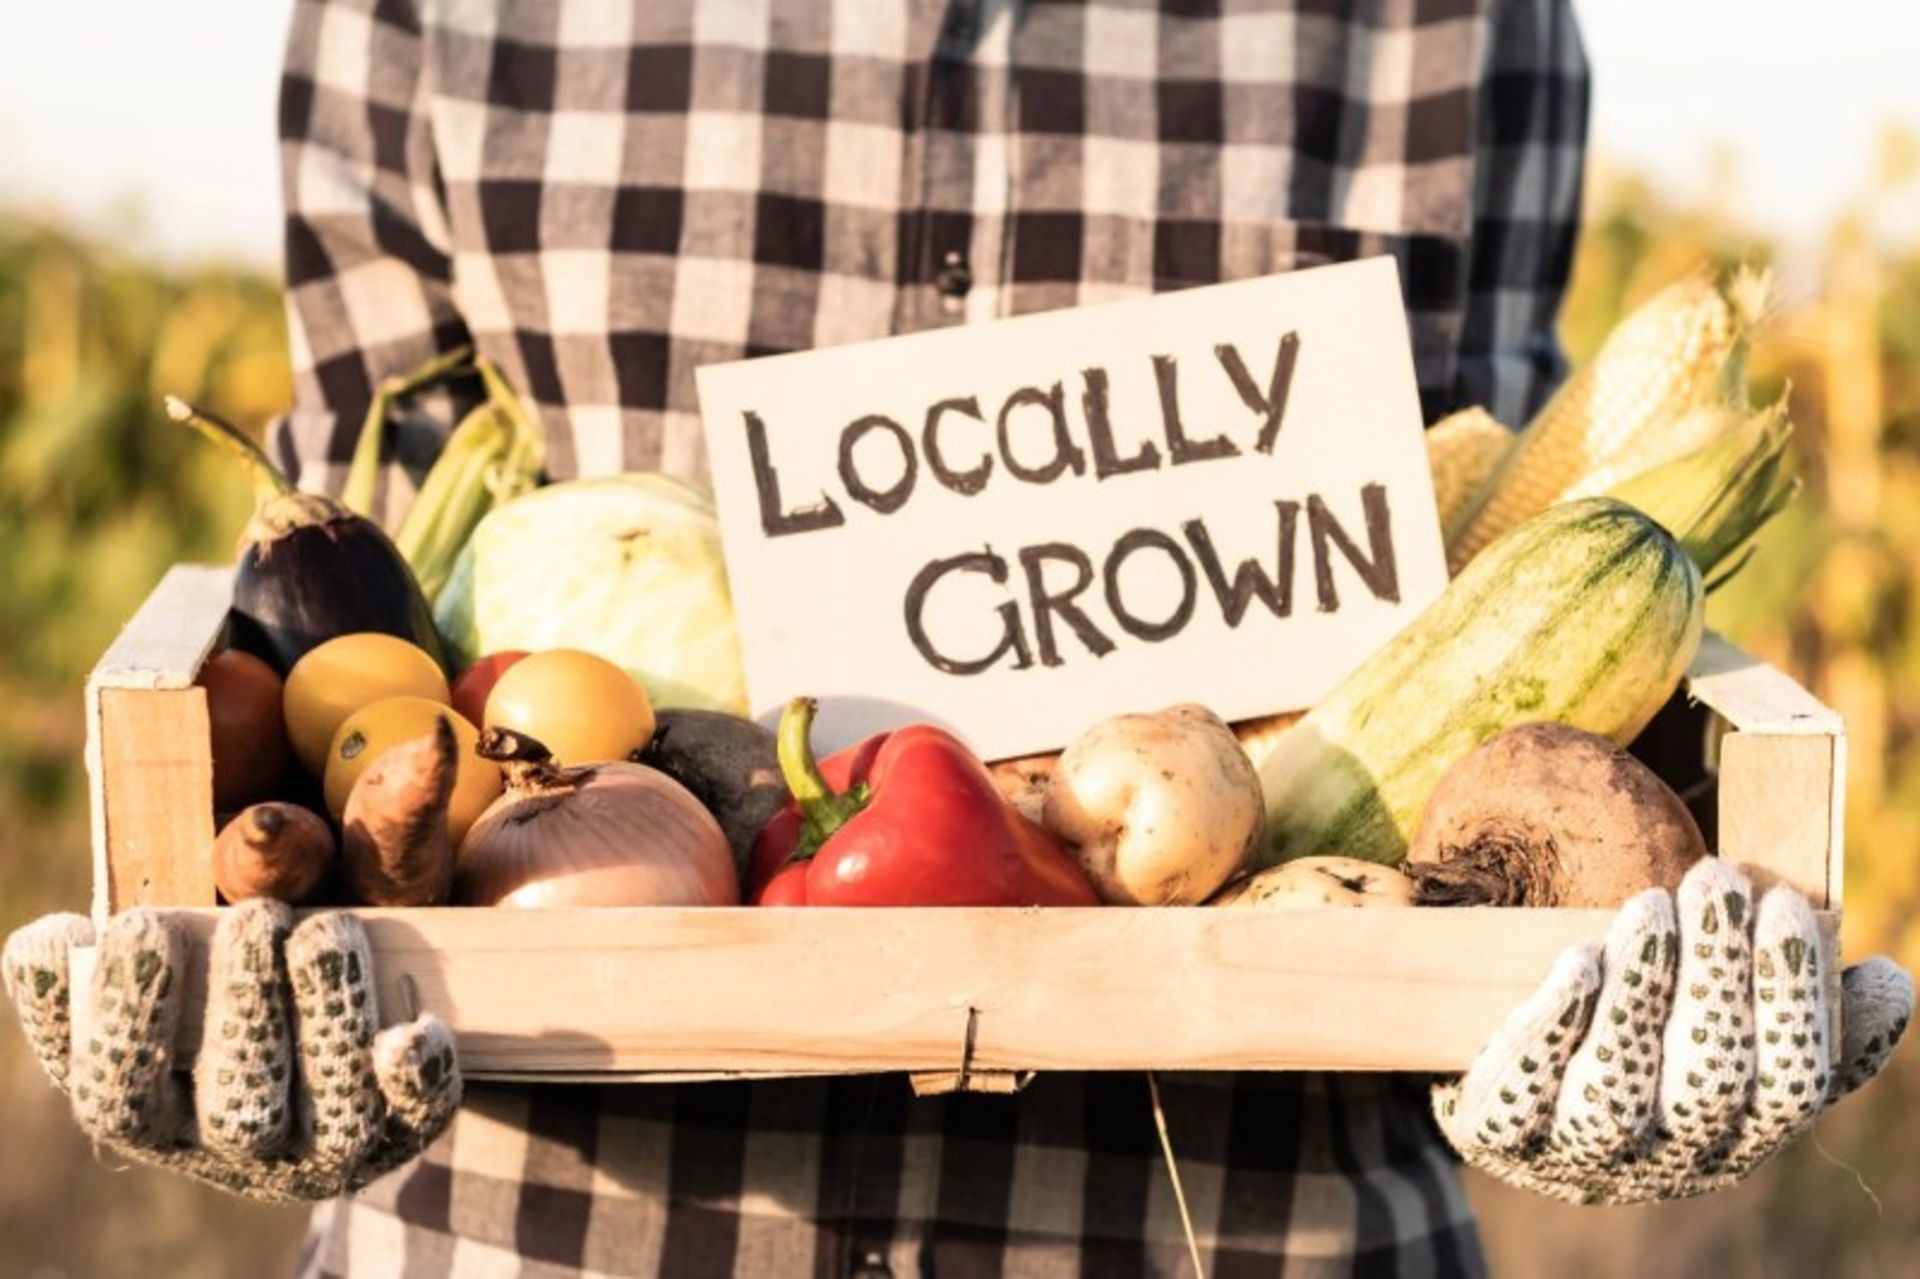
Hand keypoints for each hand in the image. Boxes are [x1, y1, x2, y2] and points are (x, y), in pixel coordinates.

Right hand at [4, 900, 459, 1202]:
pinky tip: (413, 1032)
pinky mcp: (404, 1126)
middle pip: (236, 1103)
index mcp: (159, 1117)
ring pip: (332, 1107)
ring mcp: (327, 1145)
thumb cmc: (220, 998)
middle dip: (242, 1006)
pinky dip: (419, 1078)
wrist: (332, 1051)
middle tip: (253, 919)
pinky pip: (419, 1115)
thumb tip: (59, 940)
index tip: (138, 925)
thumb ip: (113, 967)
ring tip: (325, 930)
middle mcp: (241, 1146)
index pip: (120, 1094)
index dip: (124, 1019)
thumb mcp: (165, 986)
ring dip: (328, 1015)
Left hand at [1434, 860, 1911, 1204]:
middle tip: (1718, 878)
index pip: (1790, 1084)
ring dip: (1641, 994)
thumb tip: (1890, 984)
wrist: (1514, 1099)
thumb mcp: (1729, 1046)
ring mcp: (1580, 1151)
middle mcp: (1667, 1156)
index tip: (1786, 904)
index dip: (1795, 999)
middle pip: (1709, 1081)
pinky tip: (1579, 961)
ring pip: (1620, 1089)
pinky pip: (1523, 1090)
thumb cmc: (1647, 1055)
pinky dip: (1554, 1025)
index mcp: (1738, 1134)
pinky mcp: (1501, 1132)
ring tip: (1650, 907)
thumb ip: (1807, 1022)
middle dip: (1719, 976)